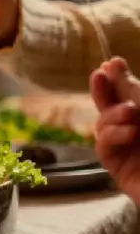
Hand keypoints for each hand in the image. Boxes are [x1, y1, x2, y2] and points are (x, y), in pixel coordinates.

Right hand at [90, 57, 139, 202]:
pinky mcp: (119, 169)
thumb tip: (114, 65)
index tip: (111, 63)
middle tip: (99, 74)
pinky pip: (104, 147)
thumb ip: (134, 90)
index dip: (119, 79)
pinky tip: (128, 133)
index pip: (131, 95)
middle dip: (104, 91)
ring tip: (128, 112)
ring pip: (103, 126)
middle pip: (112, 108)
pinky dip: (112, 136)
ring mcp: (129, 151)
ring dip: (111, 115)